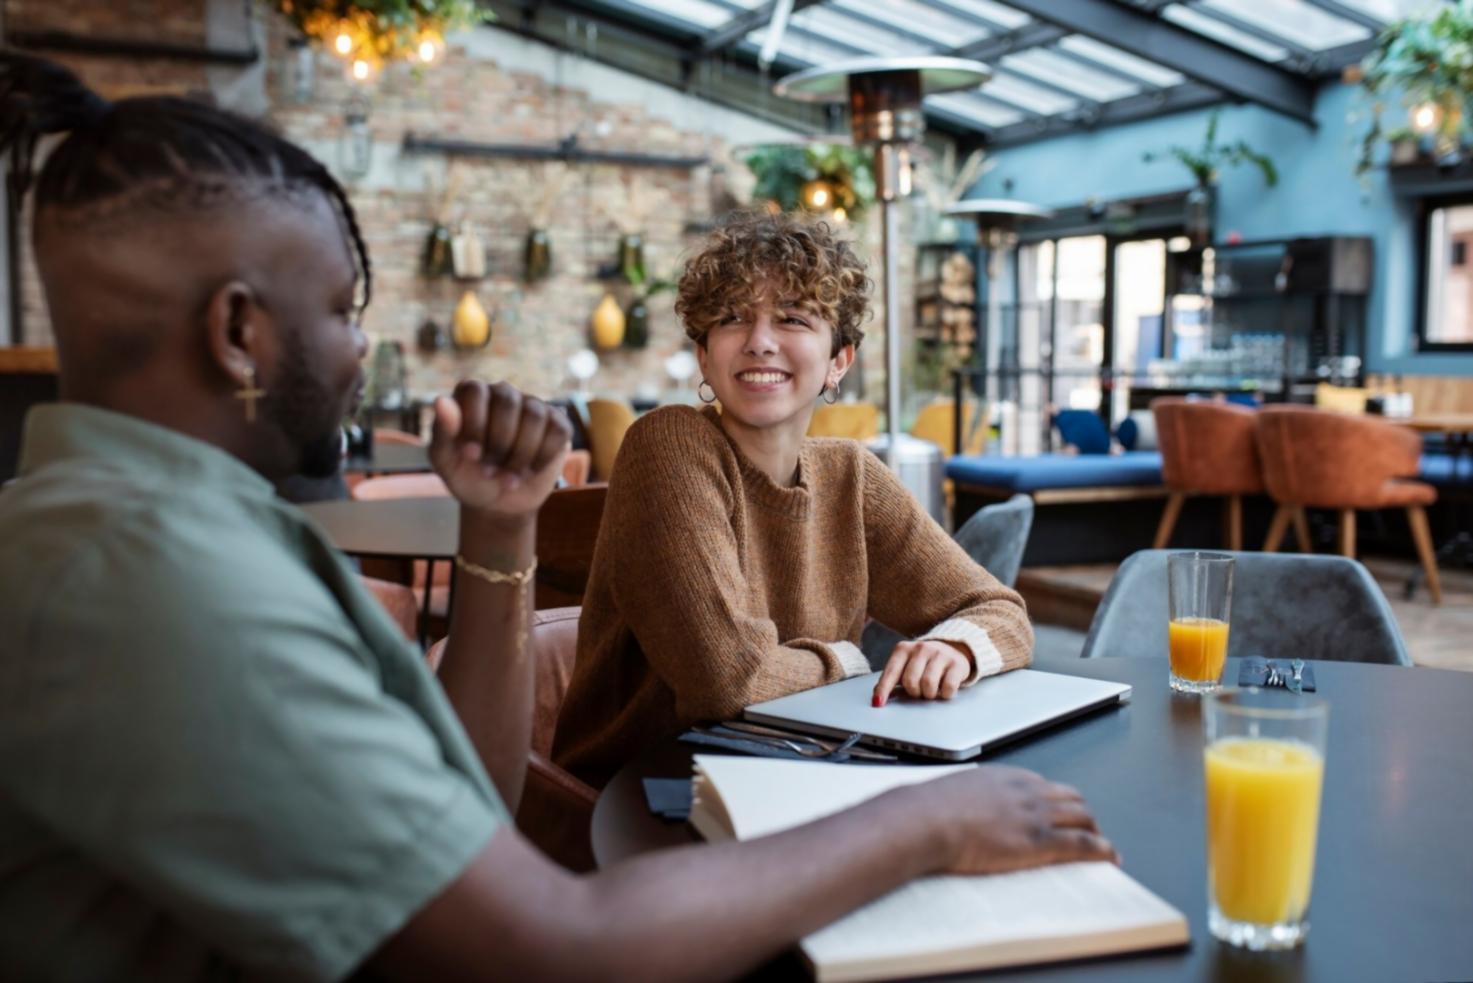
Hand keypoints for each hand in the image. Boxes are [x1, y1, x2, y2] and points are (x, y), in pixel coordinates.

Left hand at [429, 381, 570, 517]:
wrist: (497, 503)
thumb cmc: (467, 476)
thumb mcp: (446, 462)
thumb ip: (442, 432)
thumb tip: (441, 401)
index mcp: (471, 395)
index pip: (476, 390)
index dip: (475, 423)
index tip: (471, 455)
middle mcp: (503, 393)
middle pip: (507, 401)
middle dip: (499, 443)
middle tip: (489, 470)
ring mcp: (532, 406)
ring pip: (535, 416)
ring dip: (521, 455)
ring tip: (508, 478)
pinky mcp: (557, 424)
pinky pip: (558, 431)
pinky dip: (543, 457)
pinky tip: (529, 471)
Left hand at [872, 640, 972, 705]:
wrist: (952, 648)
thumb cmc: (923, 663)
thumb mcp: (905, 665)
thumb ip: (892, 679)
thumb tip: (877, 697)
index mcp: (903, 649)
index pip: (891, 672)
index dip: (884, 689)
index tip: (878, 703)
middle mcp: (921, 648)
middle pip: (910, 681)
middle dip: (913, 692)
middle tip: (918, 691)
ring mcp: (940, 654)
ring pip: (928, 685)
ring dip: (928, 694)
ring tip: (930, 690)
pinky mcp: (956, 663)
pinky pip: (948, 687)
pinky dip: (944, 694)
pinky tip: (944, 689)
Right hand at [908, 765, 1117, 875]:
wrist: (927, 819)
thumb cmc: (928, 810)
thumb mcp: (951, 795)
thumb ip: (965, 800)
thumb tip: (955, 810)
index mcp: (1005, 777)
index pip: (1044, 786)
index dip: (1057, 801)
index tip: (1059, 812)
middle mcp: (1027, 791)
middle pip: (1071, 798)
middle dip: (1083, 814)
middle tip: (1087, 829)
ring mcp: (1036, 815)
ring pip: (1083, 817)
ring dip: (1095, 831)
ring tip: (1101, 845)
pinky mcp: (1040, 841)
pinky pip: (1083, 843)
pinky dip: (1102, 849)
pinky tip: (1111, 857)